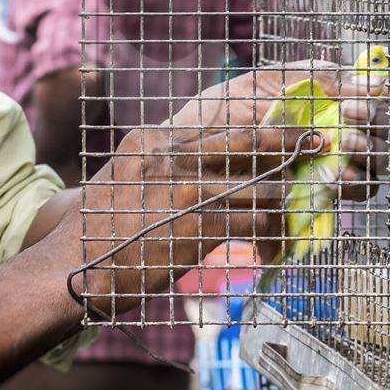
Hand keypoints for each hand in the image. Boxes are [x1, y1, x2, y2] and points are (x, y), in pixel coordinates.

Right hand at [75, 60, 389, 311]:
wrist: (71, 269)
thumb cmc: (100, 226)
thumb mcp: (128, 172)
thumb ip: (167, 157)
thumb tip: (208, 152)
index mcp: (157, 139)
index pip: (223, 120)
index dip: (264, 120)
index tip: (292, 120)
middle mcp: (174, 157)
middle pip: (249, 141)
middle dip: (290, 140)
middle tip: (318, 140)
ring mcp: (187, 192)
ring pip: (258, 187)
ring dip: (282, 199)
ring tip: (293, 205)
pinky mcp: (198, 229)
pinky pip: (253, 226)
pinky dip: (271, 234)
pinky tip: (278, 240)